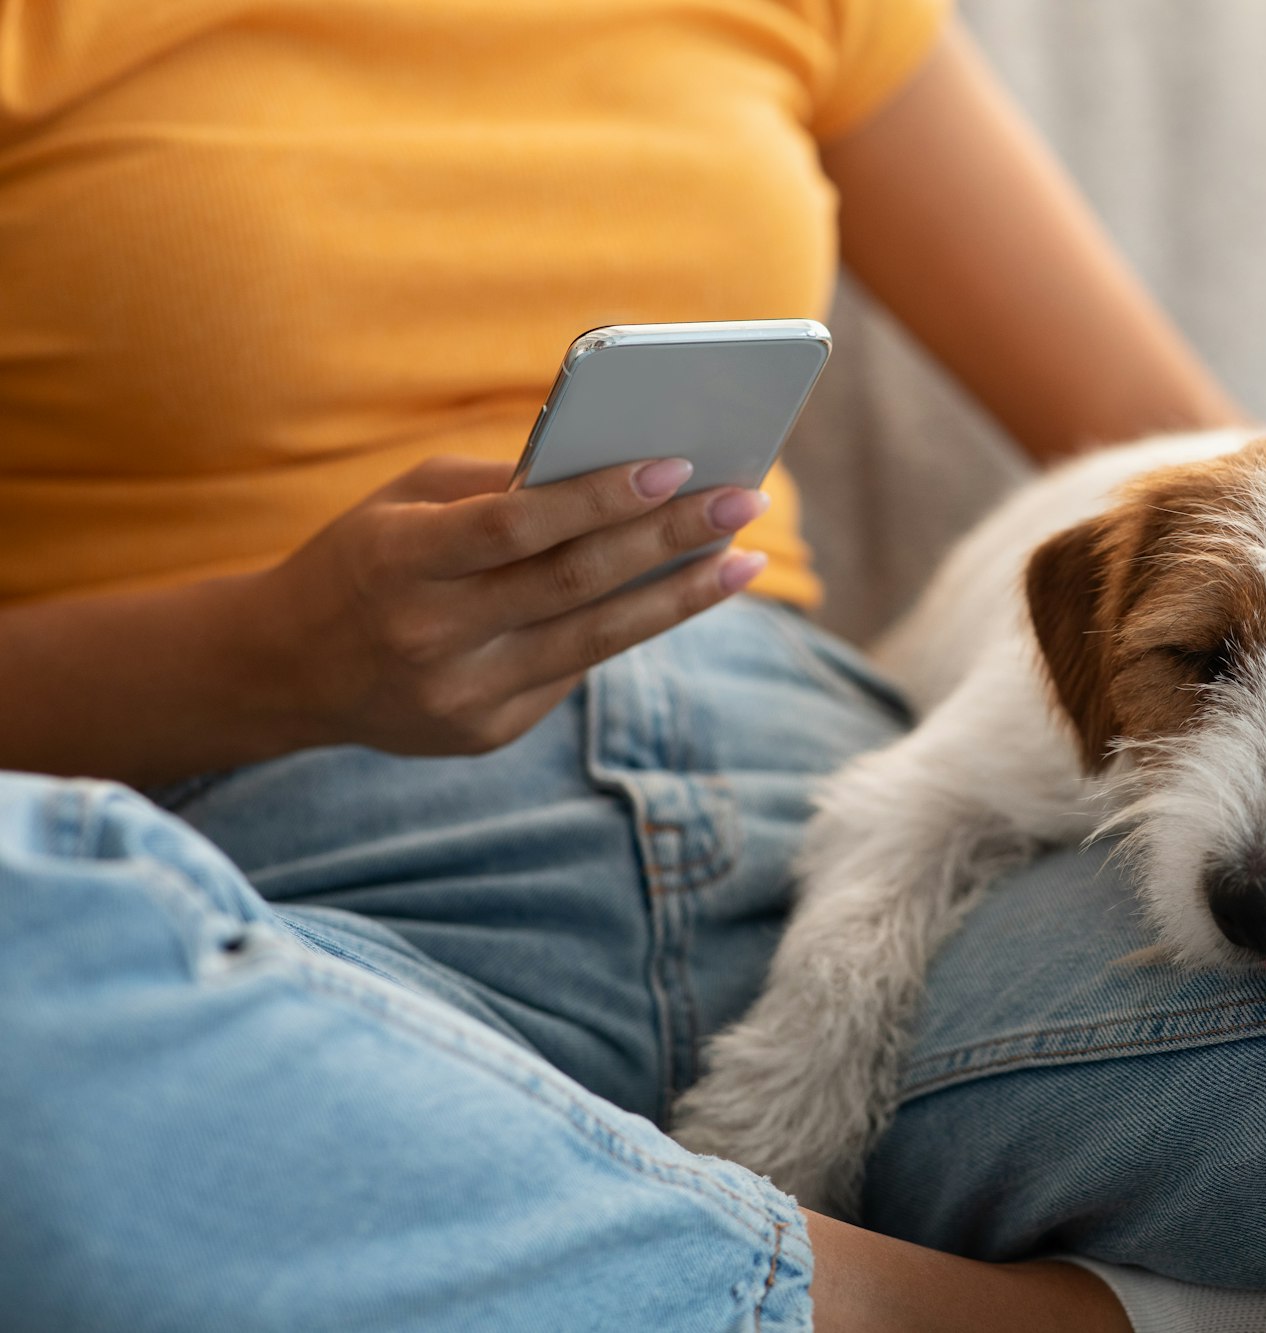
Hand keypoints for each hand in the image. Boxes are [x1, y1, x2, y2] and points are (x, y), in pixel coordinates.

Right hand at [262, 454, 768, 755]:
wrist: (286, 671)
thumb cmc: (365, 558)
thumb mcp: (407, 503)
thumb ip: (501, 488)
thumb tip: (619, 469)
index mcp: (400, 560)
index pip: (516, 527)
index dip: (599, 497)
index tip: (678, 464)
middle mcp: (431, 635)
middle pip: (574, 583)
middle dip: (670, 539)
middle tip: (744, 502)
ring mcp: (461, 695)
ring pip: (595, 639)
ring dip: (680, 597)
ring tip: (743, 560)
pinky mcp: (485, 734)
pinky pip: (573, 672)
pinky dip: (629, 628)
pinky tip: (679, 595)